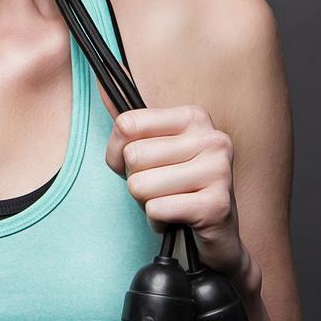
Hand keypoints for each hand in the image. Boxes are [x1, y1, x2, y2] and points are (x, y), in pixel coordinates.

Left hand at [106, 104, 261, 297]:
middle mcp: (212, 138)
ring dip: (147, 204)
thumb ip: (130, 122)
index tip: (137, 166)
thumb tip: (101, 84)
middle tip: (160, 189)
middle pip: (133, 157)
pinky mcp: (217, 205)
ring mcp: (219, 170)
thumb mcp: (155, 150)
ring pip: (141, 186)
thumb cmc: (179, 189)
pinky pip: (156, 209)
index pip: (127, 124)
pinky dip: (158, 221)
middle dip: (136, 182)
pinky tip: (177, 219)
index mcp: (194, 117)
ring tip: (170, 203)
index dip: (118, 153)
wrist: (218, 236)